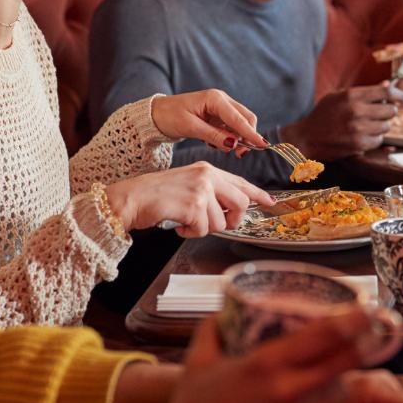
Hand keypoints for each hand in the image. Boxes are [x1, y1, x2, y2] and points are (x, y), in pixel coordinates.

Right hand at [106, 162, 274, 235]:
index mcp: (207, 170)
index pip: (241, 182)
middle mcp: (207, 176)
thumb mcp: (188, 186)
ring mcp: (202, 189)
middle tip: (217, 224)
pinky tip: (178, 225)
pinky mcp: (194, 205)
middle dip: (232, 220)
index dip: (258, 194)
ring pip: (221, 221)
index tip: (271, 201)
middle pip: (240, 204)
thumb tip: (231, 211)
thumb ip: (210, 194)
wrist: (131, 198)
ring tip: (186, 222)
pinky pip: (204, 229)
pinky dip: (190, 233)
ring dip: (203, 229)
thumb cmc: (156, 196)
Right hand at [128, 310, 371, 402]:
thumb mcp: (197, 366)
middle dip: (364, 345)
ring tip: (332, 377)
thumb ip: (211, 332)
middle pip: (348, 361)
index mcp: (267, 364)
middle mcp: (290, 392)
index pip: (328, 334)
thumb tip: (222, 313)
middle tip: (369, 335)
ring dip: (341, 382)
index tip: (367, 310)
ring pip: (342, 395)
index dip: (355, 319)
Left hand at [151, 89, 268, 155]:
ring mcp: (221, 107)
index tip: (263, 146)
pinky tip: (211, 142)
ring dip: (233, 139)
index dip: (251, 133)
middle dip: (246, 136)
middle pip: (245, 118)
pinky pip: (230, 128)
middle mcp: (221, 100)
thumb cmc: (170, 117)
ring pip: (239, 125)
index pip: (238, 118)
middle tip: (239, 154)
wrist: (156, 114)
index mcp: (215, 99)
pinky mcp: (218, 116)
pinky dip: (226, 138)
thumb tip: (234, 144)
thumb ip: (213, 135)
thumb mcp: (190, 127)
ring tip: (214, 145)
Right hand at [283, 84, 402, 161]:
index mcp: (352, 95)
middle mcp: (357, 111)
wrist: (306, 138)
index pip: (386, 92)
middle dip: (388, 112)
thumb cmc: (323, 115)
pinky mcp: (358, 145)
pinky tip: (363, 135)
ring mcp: (358, 129)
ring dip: (381, 126)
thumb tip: (389, 84)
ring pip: (386, 126)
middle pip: (390, 110)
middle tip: (381, 113)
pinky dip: (374, 138)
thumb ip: (364, 92)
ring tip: (368, 125)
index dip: (399, 95)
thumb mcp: (339, 96)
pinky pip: (378, 140)